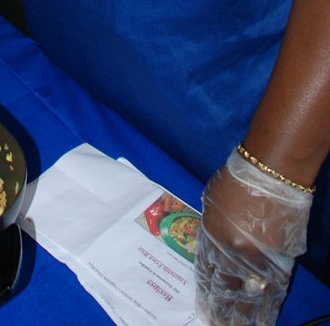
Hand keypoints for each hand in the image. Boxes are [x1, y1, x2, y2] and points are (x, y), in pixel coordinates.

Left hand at [195, 148, 312, 324]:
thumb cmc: (237, 178)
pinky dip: (267, 308)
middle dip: (220, 310)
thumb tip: (213, 243)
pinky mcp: (280, 261)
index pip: (206, 272)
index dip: (205, 291)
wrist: (271, 173)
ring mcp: (256, 259)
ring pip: (248, 297)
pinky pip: (272, 292)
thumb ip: (211, 225)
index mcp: (211, 236)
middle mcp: (231, 252)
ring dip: (242, 317)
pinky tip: (263, 321)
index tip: (203, 307)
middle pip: (224, 289)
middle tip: (216, 325)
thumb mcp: (212, 200)